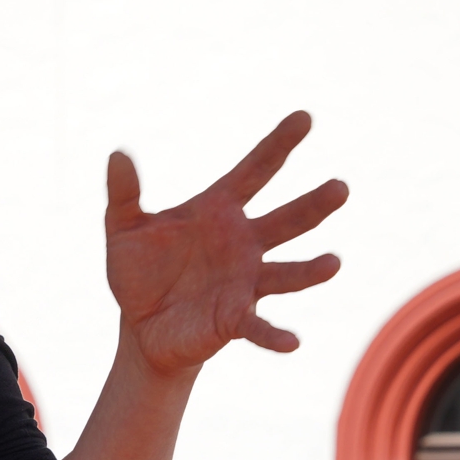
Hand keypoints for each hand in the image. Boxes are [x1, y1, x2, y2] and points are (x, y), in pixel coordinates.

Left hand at [105, 112, 345, 376]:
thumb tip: (117, 154)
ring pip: (285, 273)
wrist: (140, 326)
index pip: (255, 170)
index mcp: (219, 210)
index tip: (305, 117)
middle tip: (341, 188)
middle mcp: (243, 243)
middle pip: (287, 220)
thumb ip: (124, 193)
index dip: (279, 144)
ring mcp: (244, 282)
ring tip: (333, 263)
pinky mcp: (234, 319)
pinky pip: (258, 327)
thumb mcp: (124, 228)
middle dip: (314, 205)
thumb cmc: (140, 271)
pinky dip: (275, 334)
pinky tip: (292, 342)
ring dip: (309, 270)